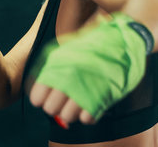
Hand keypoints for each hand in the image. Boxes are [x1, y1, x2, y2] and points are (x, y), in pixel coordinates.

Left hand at [26, 13, 151, 127]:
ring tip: (77, 103)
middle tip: (63, 101)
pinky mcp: (102, 98)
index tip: (47, 97)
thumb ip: (52, 68)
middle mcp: (68, 80)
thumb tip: (39, 86)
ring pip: (67, 116)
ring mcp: (85, 90)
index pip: (37, 96)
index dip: (41, 99)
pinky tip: (90, 104)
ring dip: (71, 112)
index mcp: (56, 67)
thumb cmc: (92, 45)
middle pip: (51, 109)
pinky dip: (88, 114)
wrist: (120, 39)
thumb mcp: (65, 51)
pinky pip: (87, 118)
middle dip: (55, 107)